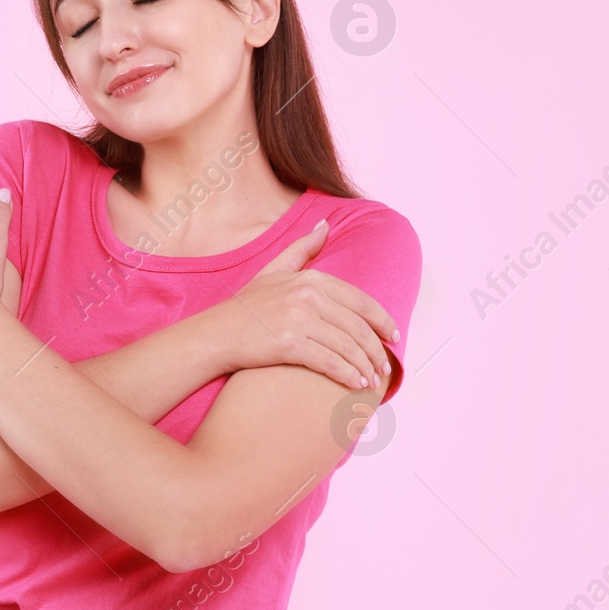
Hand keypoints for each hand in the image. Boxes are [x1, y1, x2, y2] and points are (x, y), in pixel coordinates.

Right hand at [210, 219, 399, 390]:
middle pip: (357, 326)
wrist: (215, 334)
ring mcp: (299, 319)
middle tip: (384, 366)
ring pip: (347, 346)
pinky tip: (355, 384)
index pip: (360, 301)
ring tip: (371, 379)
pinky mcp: (290, 344)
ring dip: (364, 366)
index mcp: (310, 279)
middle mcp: (308, 296)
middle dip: (376, 349)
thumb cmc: (245, 307)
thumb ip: (303, 249)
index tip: (393, 336)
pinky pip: (330, 362)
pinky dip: (347, 375)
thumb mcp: (274, 270)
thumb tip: (325, 225)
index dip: (382, 321)